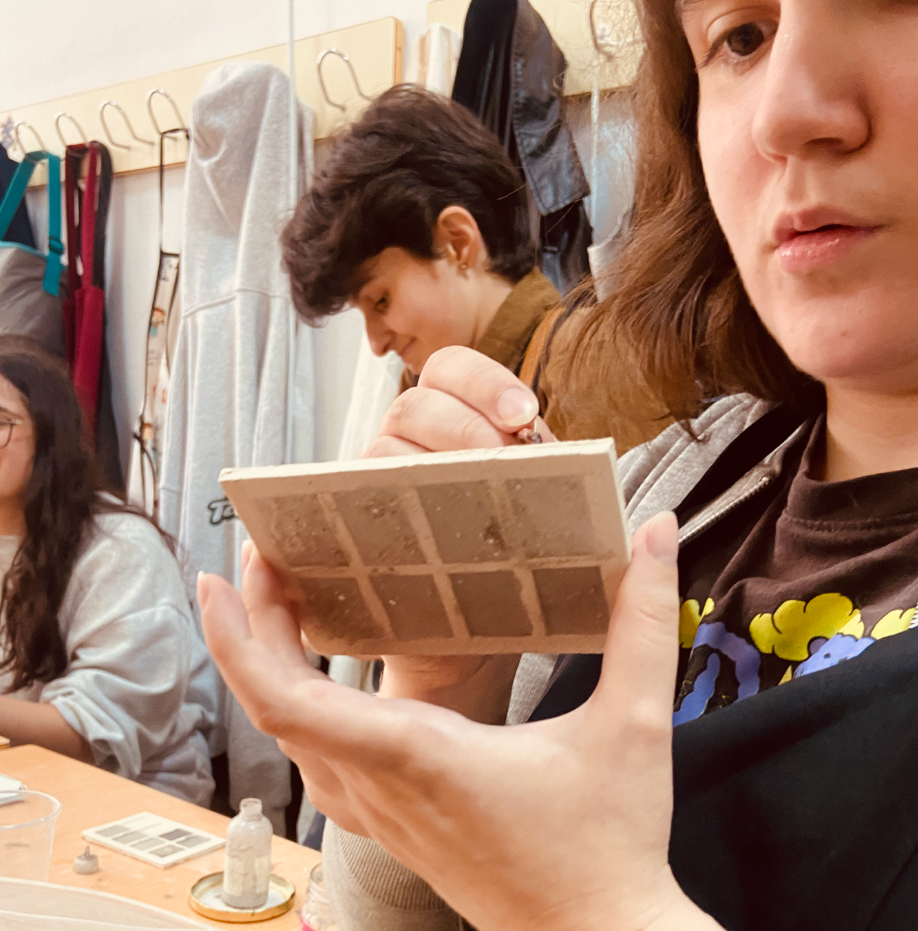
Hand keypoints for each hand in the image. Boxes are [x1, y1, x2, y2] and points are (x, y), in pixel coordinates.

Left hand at [199, 513, 721, 930]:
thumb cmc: (610, 845)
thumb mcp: (634, 725)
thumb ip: (643, 622)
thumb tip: (658, 532)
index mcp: (418, 755)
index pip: (290, 700)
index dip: (241, 638)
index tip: (223, 577)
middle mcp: (381, 786)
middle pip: (273, 706)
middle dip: (249, 628)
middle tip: (256, 561)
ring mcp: (379, 813)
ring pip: (289, 737)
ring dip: (266, 666)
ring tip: (277, 603)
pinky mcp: (391, 826)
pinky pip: (315, 763)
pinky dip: (292, 712)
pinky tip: (309, 683)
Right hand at [368, 345, 552, 714]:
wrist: (479, 643)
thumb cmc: (514, 573)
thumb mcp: (550, 524)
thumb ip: (577, 504)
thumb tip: (655, 527)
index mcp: (458, 426)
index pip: (451, 370)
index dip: (483, 380)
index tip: (524, 415)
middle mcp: (411, 447)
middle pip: (413, 401)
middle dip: (463, 425)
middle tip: (504, 462)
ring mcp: (382, 488)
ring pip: (382, 449)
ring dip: (432, 466)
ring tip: (475, 507)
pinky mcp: (363, 533)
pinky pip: (357, 506)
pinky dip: (391, 514)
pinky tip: (430, 536)